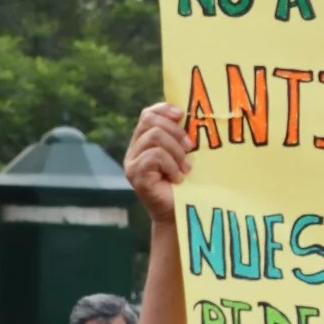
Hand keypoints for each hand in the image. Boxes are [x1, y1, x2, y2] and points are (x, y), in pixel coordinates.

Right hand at [123, 103, 191, 224]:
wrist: (182, 213)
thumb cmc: (189, 184)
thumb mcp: (188, 156)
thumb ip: (184, 137)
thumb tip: (191, 115)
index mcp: (146, 141)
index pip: (149, 114)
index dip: (164, 110)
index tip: (183, 114)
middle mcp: (135, 149)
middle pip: (151, 121)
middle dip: (176, 131)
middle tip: (190, 148)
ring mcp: (132, 161)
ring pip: (154, 137)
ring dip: (176, 151)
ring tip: (185, 168)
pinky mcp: (135, 174)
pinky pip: (155, 156)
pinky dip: (171, 165)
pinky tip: (178, 178)